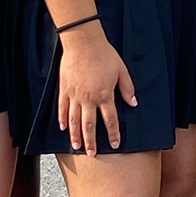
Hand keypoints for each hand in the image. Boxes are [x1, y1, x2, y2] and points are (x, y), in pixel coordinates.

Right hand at [57, 23, 135, 152]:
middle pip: (89, 125)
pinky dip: (62, 119)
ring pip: (74, 120)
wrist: (83, 42)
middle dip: (91, 141)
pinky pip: (62, 108)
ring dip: (75, 135)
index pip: (110, 120)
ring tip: (76, 146)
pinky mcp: (64, 89)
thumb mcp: (121, 70)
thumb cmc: (104, 54)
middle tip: (92, 154)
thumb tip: (133, 103)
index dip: (113, 133)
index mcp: (105, 95)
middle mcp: (89, 99)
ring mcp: (74, 95)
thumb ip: (127, 88)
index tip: (115, 144)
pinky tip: (62, 128)